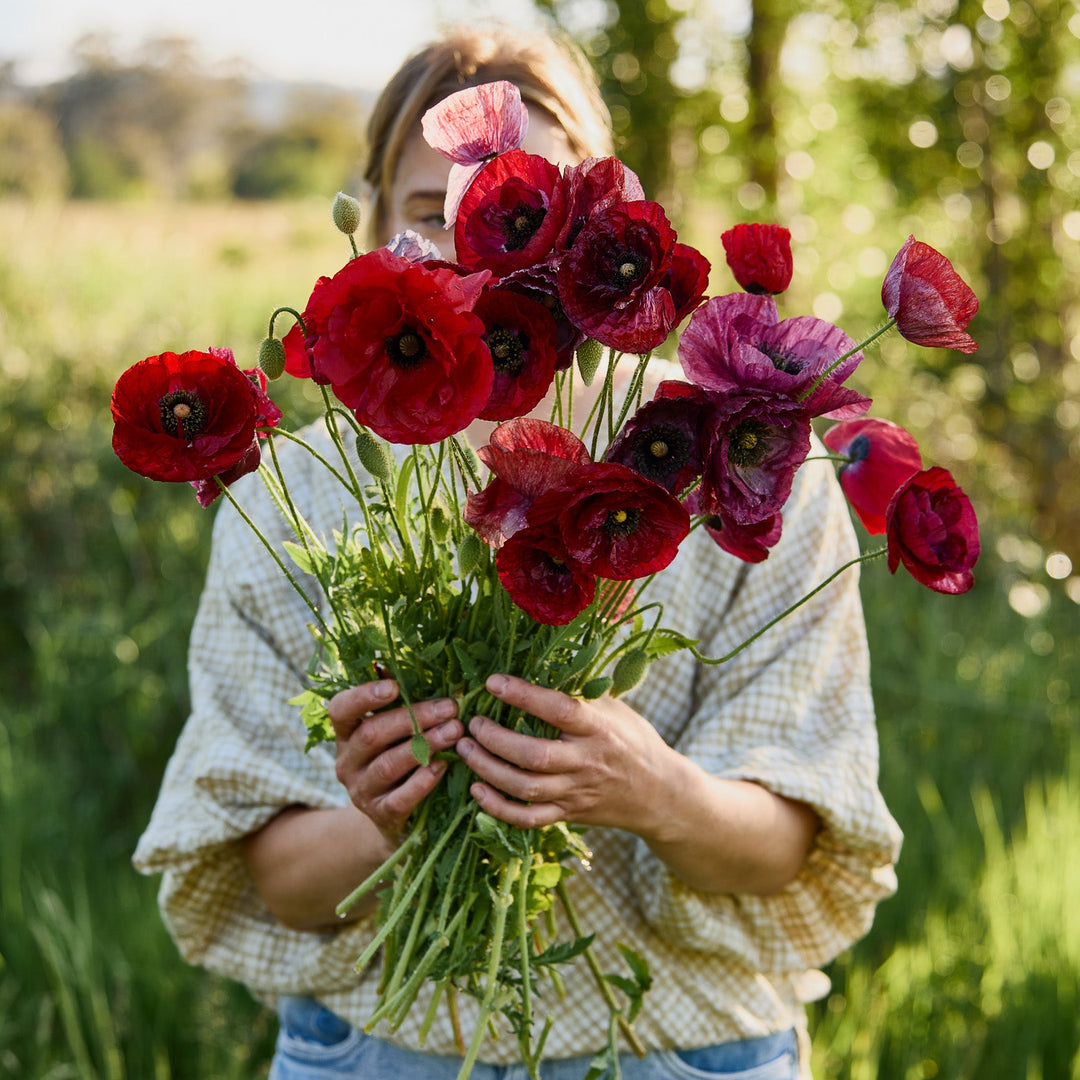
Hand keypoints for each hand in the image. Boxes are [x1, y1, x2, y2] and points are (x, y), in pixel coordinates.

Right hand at [329, 679, 462, 842]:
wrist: (392, 819)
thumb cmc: (397, 761)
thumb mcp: (391, 734)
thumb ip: (400, 706)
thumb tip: (423, 668)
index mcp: (346, 734)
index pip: (341, 710)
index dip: (363, 696)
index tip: (394, 686)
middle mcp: (347, 761)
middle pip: (372, 734)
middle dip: (412, 718)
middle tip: (449, 707)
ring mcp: (361, 790)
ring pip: (387, 764)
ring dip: (423, 745)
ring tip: (454, 731)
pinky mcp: (381, 815)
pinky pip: (400, 798)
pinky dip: (422, 781)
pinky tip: (442, 766)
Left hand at [456, 673, 682, 836]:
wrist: (659, 793)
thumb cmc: (632, 739)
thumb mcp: (615, 708)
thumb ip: (581, 691)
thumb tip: (542, 658)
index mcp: (599, 728)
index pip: (559, 710)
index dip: (524, 696)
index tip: (493, 682)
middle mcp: (586, 761)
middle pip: (534, 755)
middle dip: (495, 739)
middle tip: (472, 722)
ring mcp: (576, 791)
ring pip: (525, 788)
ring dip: (488, 769)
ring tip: (465, 749)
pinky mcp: (568, 814)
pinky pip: (528, 819)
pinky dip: (498, 808)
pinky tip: (476, 790)